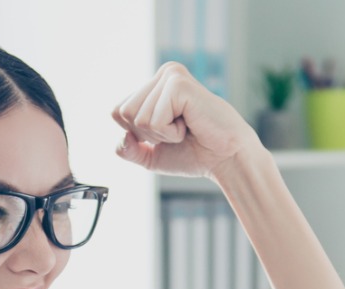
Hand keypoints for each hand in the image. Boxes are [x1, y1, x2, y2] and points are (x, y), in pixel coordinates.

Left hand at [112, 61, 264, 180]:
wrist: (227, 159)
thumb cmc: (195, 154)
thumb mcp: (151, 155)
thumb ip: (128, 150)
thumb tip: (121, 140)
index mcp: (155, 85)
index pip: (117, 111)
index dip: (137, 134)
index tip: (168, 132)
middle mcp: (163, 74)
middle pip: (123, 113)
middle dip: (148, 134)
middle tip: (179, 131)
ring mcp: (170, 75)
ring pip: (137, 117)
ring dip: (161, 134)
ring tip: (186, 127)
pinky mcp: (178, 84)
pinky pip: (153, 120)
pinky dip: (170, 133)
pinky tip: (191, 124)